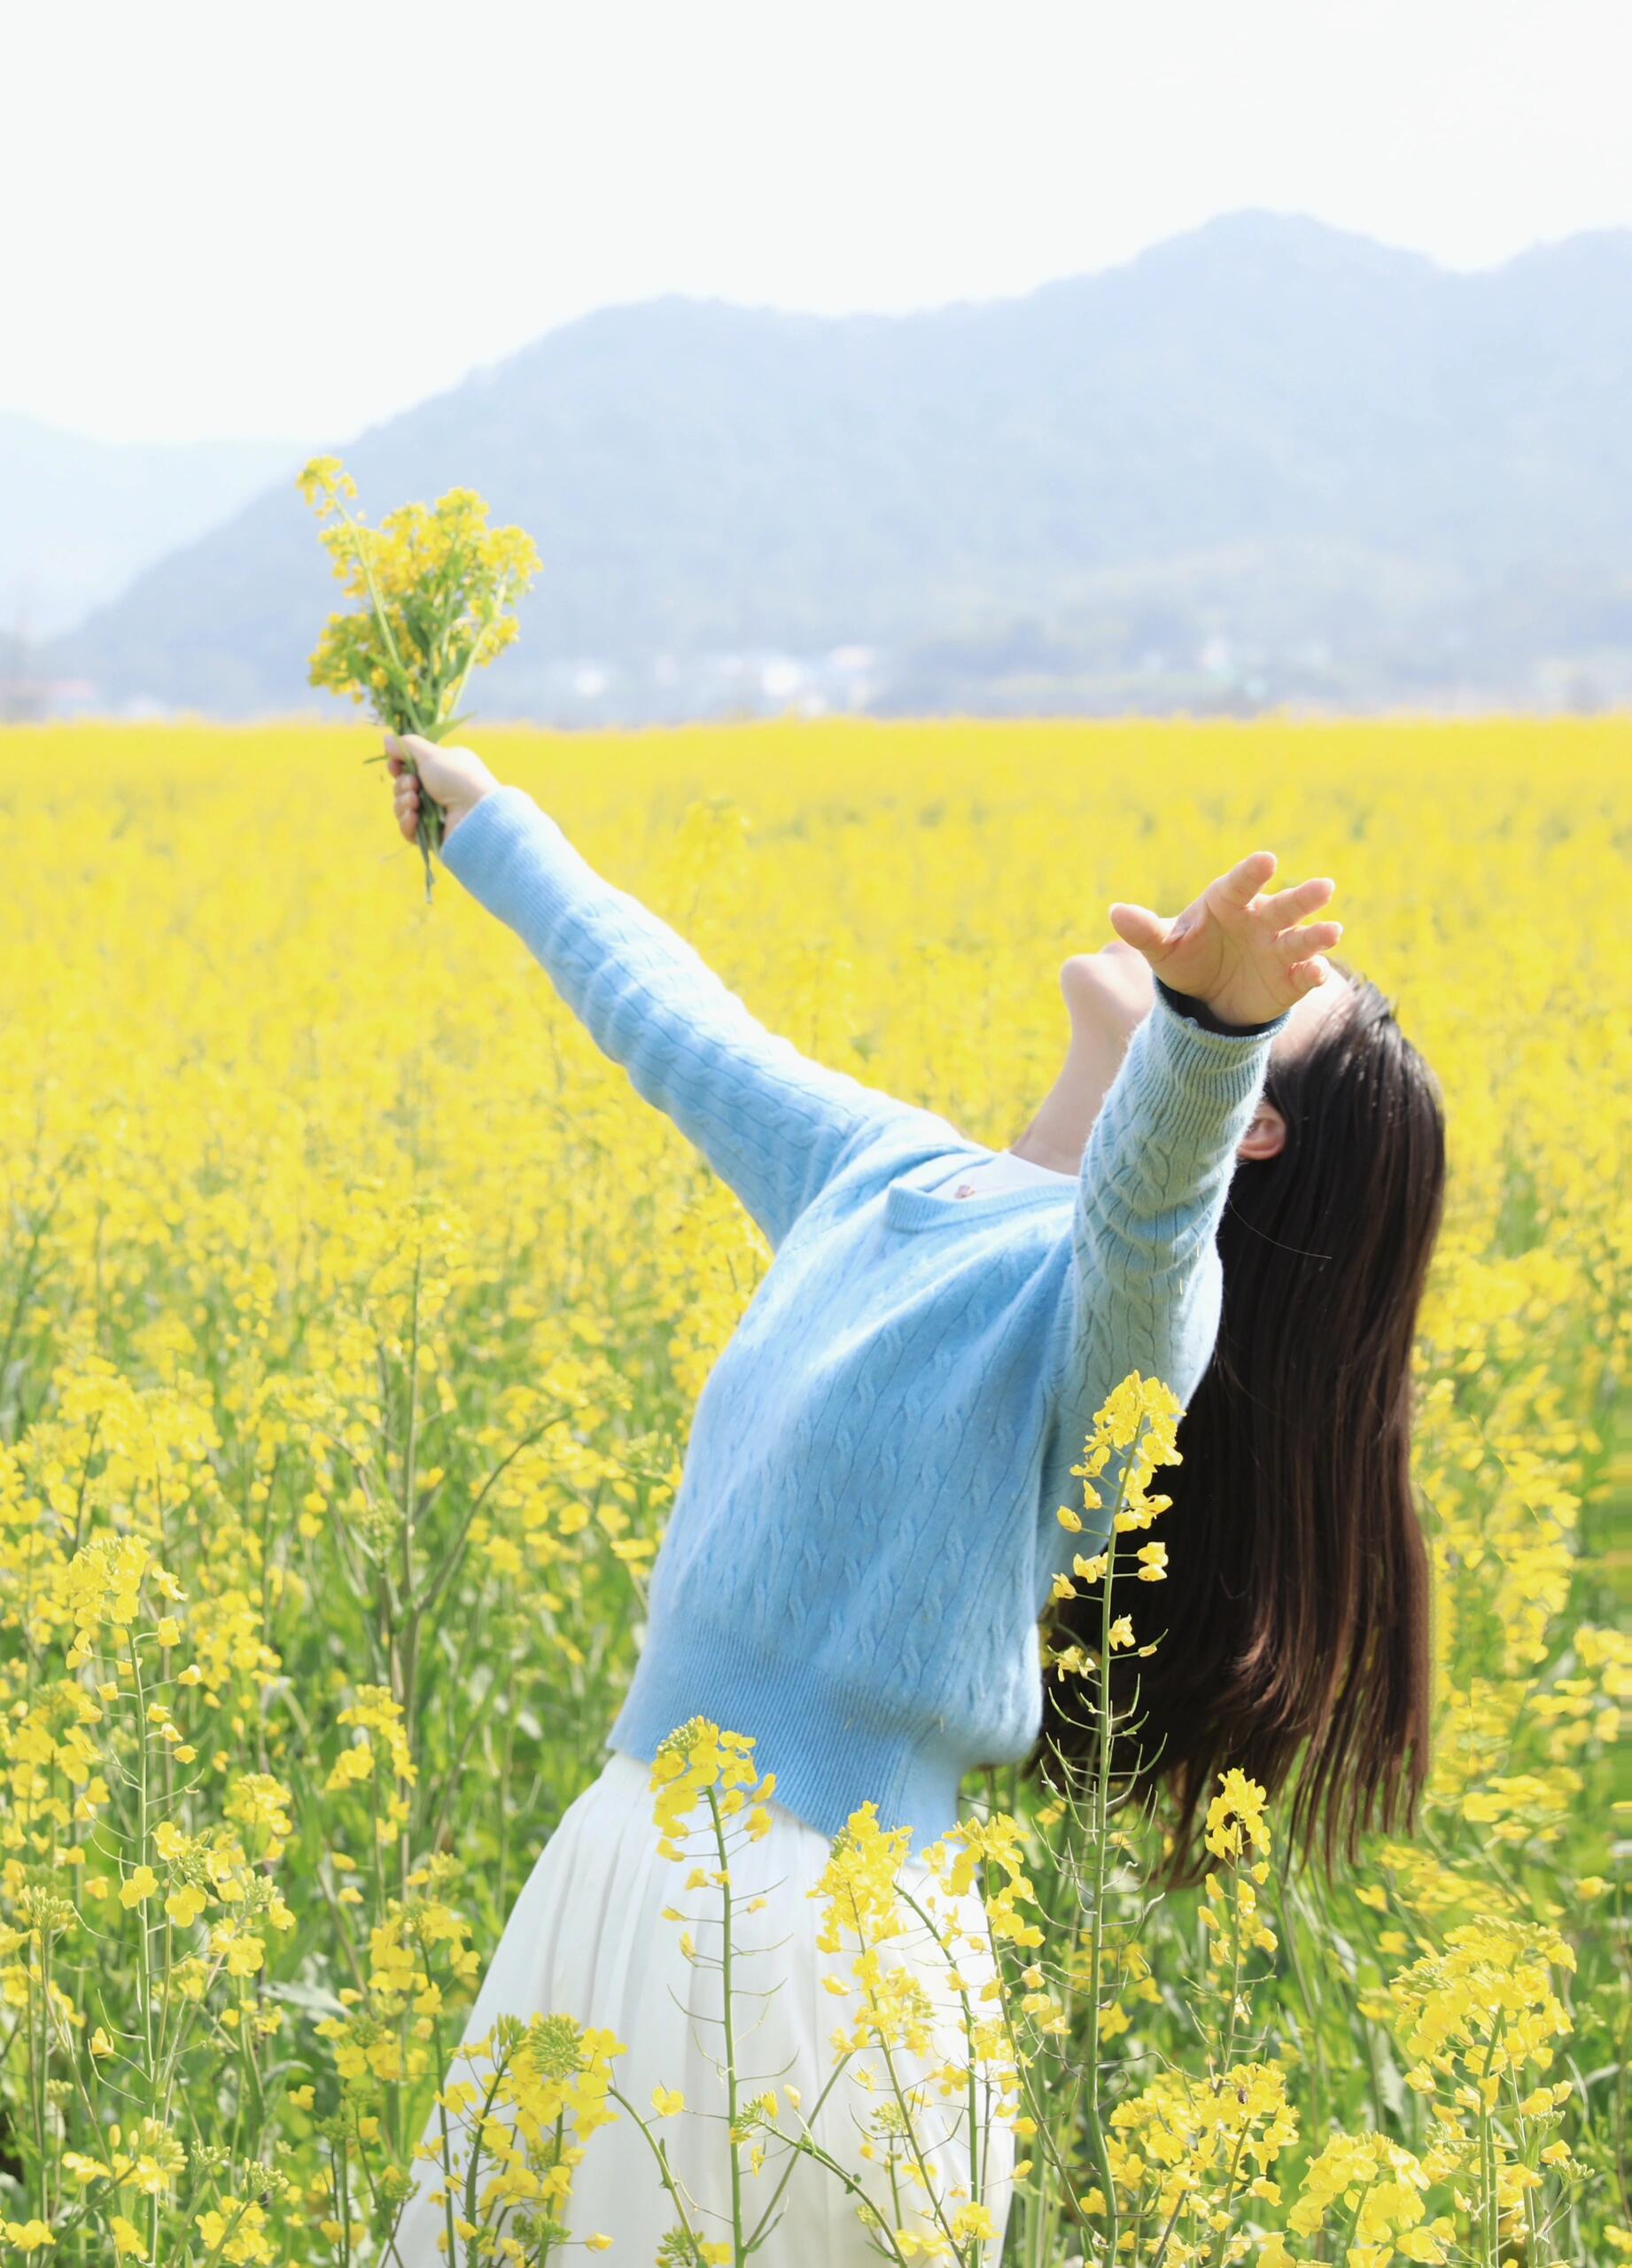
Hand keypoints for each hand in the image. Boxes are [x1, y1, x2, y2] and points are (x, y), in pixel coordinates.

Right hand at [384, 731, 499, 847]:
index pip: (411, 767)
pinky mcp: (431, 834)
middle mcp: (439, 791)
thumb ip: (408, 746)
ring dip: (403, 803)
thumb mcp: (431, 755)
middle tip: (414, 785)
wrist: (475, 814)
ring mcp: (436, 813)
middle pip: (403, 787)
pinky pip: (408, 829)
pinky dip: (407, 822)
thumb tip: (387, 740)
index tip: (394, 764)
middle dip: (402, 785)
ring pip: (402, 808)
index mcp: (443, 770)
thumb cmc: (457, 779)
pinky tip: (414, 817)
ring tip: (415, 803)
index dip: (398, 766)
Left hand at [1108, 852, 1341, 1027]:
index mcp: (1229, 902)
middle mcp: (1261, 920)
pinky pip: (1305, 975)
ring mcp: (1279, 949)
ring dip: (1317, 936)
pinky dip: (1313, 974)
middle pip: (1284, 906)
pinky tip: (1317, 973)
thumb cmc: (1187, 959)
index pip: (1241, 884)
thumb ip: (1144, 931)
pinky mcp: (1291, 980)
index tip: (1267, 860)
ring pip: (1302, 939)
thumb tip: (1116, 912)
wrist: (1206, 999)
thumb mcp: (1163, 949)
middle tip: (1325, 887)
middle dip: (1304, 898)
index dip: (1253, 874)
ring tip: (1333, 932)